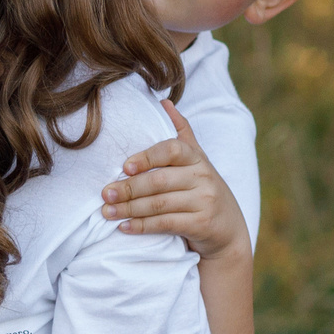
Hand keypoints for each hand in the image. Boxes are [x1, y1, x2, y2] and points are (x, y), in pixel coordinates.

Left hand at [101, 100, 248, 260]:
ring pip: (159, 204)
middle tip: (105, 193)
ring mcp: (205, 201)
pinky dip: (142, 225)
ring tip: (107, 211)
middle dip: (128, 188)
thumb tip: (164, 102)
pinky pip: (166, 224)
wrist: (228, 230)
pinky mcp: (202, 224)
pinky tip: (124, 226)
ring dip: (129, 209)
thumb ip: (182, 133)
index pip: (172, 149)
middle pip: (160, 180)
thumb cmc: (203, 190)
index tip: (125, 166)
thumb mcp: (197, 160)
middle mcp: (203, 177)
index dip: (147, 157)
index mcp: (197, 158)